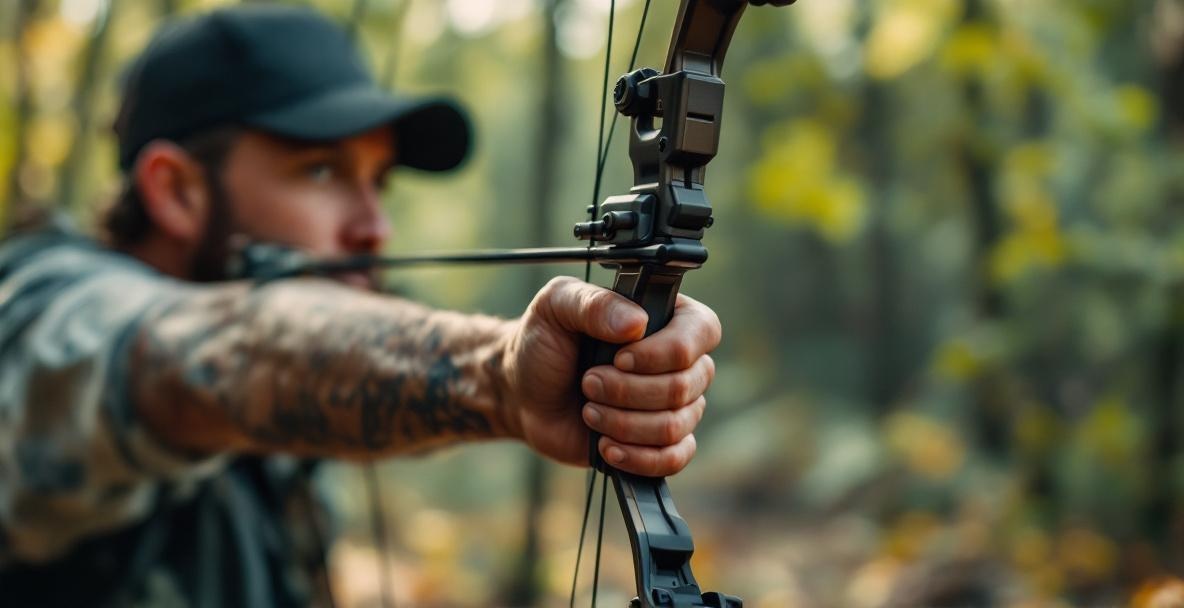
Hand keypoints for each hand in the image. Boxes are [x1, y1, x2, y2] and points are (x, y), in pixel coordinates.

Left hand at [497, 276, 721, 476]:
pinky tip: (607, 446)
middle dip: (628, 391)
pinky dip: (639, 457)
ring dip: (624, 423)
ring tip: (588, 411)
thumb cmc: (543, 342)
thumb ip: (594, 303)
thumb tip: (635, 324)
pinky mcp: (658, 442)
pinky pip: (676, 457)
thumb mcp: (556, 307)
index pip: (702, 332)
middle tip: (587, 383)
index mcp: (666, 317)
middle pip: (685, 385)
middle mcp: (679, 361)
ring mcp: (672, 404)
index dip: (664, 351)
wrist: (522, 392)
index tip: (618, 358)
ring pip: (676, 425)